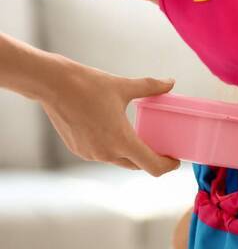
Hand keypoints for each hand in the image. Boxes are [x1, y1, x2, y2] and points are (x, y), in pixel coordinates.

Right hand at [41, 56, 179, 175]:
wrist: (51, 84)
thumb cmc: (88, 85)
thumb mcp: (124, 86)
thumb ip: (151, 87)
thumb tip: (171, 82)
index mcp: (121, 141)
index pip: (152, 166)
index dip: (167, 166)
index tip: (175, 160)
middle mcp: (106, 153)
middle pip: (137, 165)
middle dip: (151, 159)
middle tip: (162, 147)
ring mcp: (91, 154)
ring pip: (120, 160)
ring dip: (132, 154)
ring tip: (141, 140)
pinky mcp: (79, 150)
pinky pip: (104, 155)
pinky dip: (114, 149)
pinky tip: (117, 135)